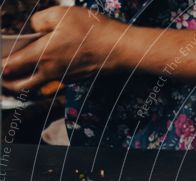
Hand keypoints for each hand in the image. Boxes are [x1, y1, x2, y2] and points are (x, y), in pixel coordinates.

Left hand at [1, 6, 123, 92]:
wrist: (120, 50)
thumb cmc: (93, 31)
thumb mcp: (62, 14)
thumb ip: (40, 20)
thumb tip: (34, 28)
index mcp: (43, 54)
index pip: (12, 65)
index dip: (0, 65)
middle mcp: (51, 71)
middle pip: (22, 85)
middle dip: (8, 83)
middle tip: (2, 79)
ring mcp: (64, 78)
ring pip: (37, 88)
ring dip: (25, 86)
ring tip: (17, 81)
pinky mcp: (75, 80)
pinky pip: (53, 85)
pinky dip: (43, 83)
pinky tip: (43, 75)